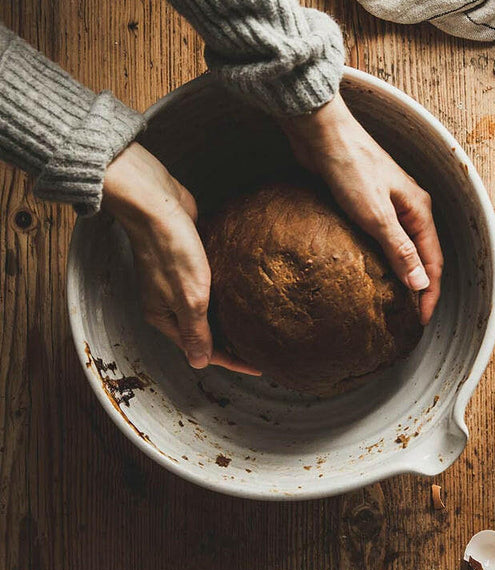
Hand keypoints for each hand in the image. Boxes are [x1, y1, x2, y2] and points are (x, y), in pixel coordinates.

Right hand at [102, 142, 259, 375]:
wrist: (156, 203)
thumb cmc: (170, 250)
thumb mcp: (189, 298)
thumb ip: (196, 331)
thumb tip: (200, 363)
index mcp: (164, 318)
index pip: (202, 350)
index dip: (232, 361)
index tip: (259, 367)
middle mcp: (168, 304)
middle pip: (205, 332)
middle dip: (232, 344)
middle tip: (263, 350)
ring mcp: (177, 283)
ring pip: (208, 310)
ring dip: (230, 320)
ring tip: (258, 327)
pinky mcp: (188, 262)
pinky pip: (210, 287)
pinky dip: (227, 295)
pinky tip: (245, 295)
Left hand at [281, 94, 442, 324]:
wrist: (321, 133)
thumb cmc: (350, 167)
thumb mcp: (376, 215)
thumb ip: (399, 250)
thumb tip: (420, 284)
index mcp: (419, 210)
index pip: (433, 262)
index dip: (429, 293)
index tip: (419, 321)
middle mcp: (410, 208)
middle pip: (422, 255)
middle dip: (419, 286)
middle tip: (408, 317)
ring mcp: (389, 205)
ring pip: (401, 247)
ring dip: (401, 273)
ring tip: (393, 301)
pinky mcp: (367, 203)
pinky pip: (380, 238)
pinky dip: (381, 258)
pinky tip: (370, 271)